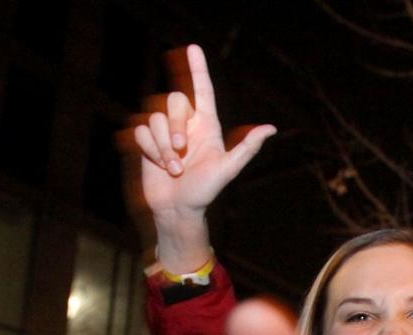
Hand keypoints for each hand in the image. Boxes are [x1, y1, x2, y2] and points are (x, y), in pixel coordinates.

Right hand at [132, 45, 275, 270]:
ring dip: (164, 146)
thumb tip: (271, 129)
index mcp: (207, 127)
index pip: (202, 91)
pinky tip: (159, 166)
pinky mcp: (147, 141)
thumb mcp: (228, 169)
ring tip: (175, 168)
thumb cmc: (205, 191)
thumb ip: (247, 147)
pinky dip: (151, 149)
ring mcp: (165, 132)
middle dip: (175, 125)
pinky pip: (141, 131)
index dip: (198, 69)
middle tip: (182, 151)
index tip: (193, 48)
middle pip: (173, 102)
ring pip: (155, 118)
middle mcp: (186, 125)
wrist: (178, 209)